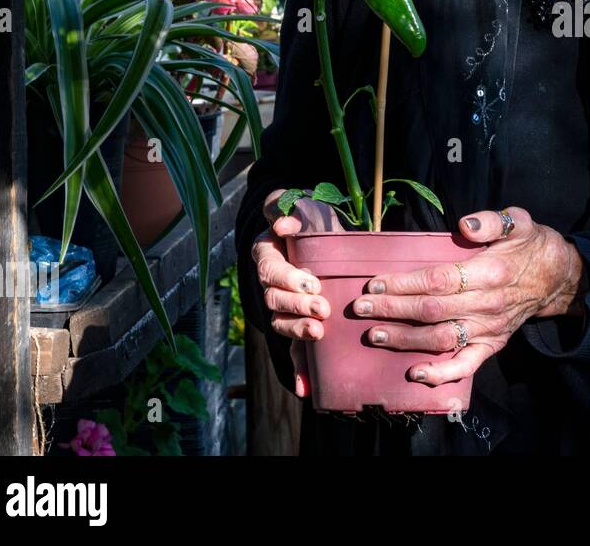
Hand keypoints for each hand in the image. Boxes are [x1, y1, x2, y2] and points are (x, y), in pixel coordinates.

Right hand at [252, 189, 343, 397]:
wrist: (319, 228)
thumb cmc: (307, 213)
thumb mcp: (297, 201)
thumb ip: (285, 207)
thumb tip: (284, 225)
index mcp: (267, 256)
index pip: (270, 272)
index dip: (288, 280)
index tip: (311, 283)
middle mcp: (271, 284)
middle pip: (275, 302)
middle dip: (298, 307)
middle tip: (323, 308)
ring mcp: (285, 305)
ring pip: (282, 324)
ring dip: (298, 332)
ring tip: (319, 334)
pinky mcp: (301, 320)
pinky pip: (295, 347)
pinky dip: (300, 369)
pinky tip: (306, 387)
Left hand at [356, 207, 584, 385]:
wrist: (559, 278)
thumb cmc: (532, 247)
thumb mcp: (520, 222)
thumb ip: (492, 221)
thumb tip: (464, 224)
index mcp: (491, 271)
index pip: (439, 280)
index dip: (404, 284)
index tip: (375, 283)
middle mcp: (488, 304)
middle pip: (432, 310)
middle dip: (392, 310)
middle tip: (361, 308)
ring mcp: (490, 328)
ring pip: (441, 339)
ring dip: (405, 339)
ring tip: (375, 335)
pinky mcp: (493, 344)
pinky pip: (466, 365)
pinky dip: (441, 373)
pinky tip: (416, 374)